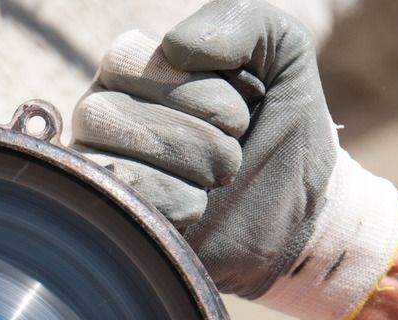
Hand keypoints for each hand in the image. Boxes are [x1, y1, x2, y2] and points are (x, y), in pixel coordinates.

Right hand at [70, 0, 397, 319]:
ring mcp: (98, 173)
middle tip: (233, 149)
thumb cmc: (280, 130)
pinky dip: (180, 205)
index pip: (127, 59)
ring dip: (193, 168)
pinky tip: (199, 209)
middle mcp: (99, 118)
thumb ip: (240, 20)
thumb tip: (176, 47)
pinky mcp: (113, 221)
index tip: (244, 106)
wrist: (298, 214)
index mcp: (128, 69)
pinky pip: (125, 205)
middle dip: (198, 132)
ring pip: (114, 160)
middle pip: (107, 113)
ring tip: (219, 178)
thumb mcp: (281, 54)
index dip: (198, 87)